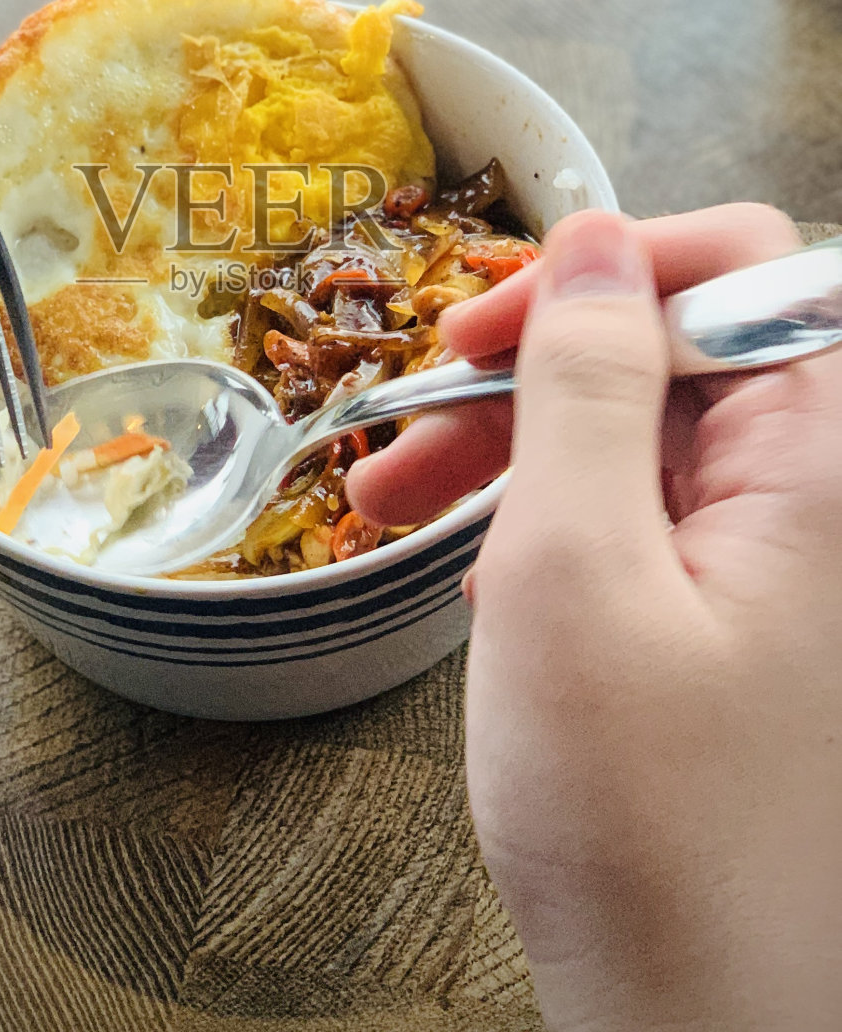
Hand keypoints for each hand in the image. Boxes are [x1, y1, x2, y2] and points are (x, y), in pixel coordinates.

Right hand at [350, 207, 841, 1030]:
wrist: (695, 1026)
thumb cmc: (644, 826)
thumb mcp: (578, 575)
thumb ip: (587, 388)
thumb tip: (596, 239)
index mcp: (819, 465)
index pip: (743, 273)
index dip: (609, 270)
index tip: (489, 327)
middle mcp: (813, 498)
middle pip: (674, 351)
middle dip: (531, 369)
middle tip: (411, 421)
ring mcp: (771, 563)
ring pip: (638, 436)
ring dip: (514, 447)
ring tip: (394, 501)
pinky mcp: (727, 618)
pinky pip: (634, 519)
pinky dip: (544, 524)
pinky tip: (479, 575)